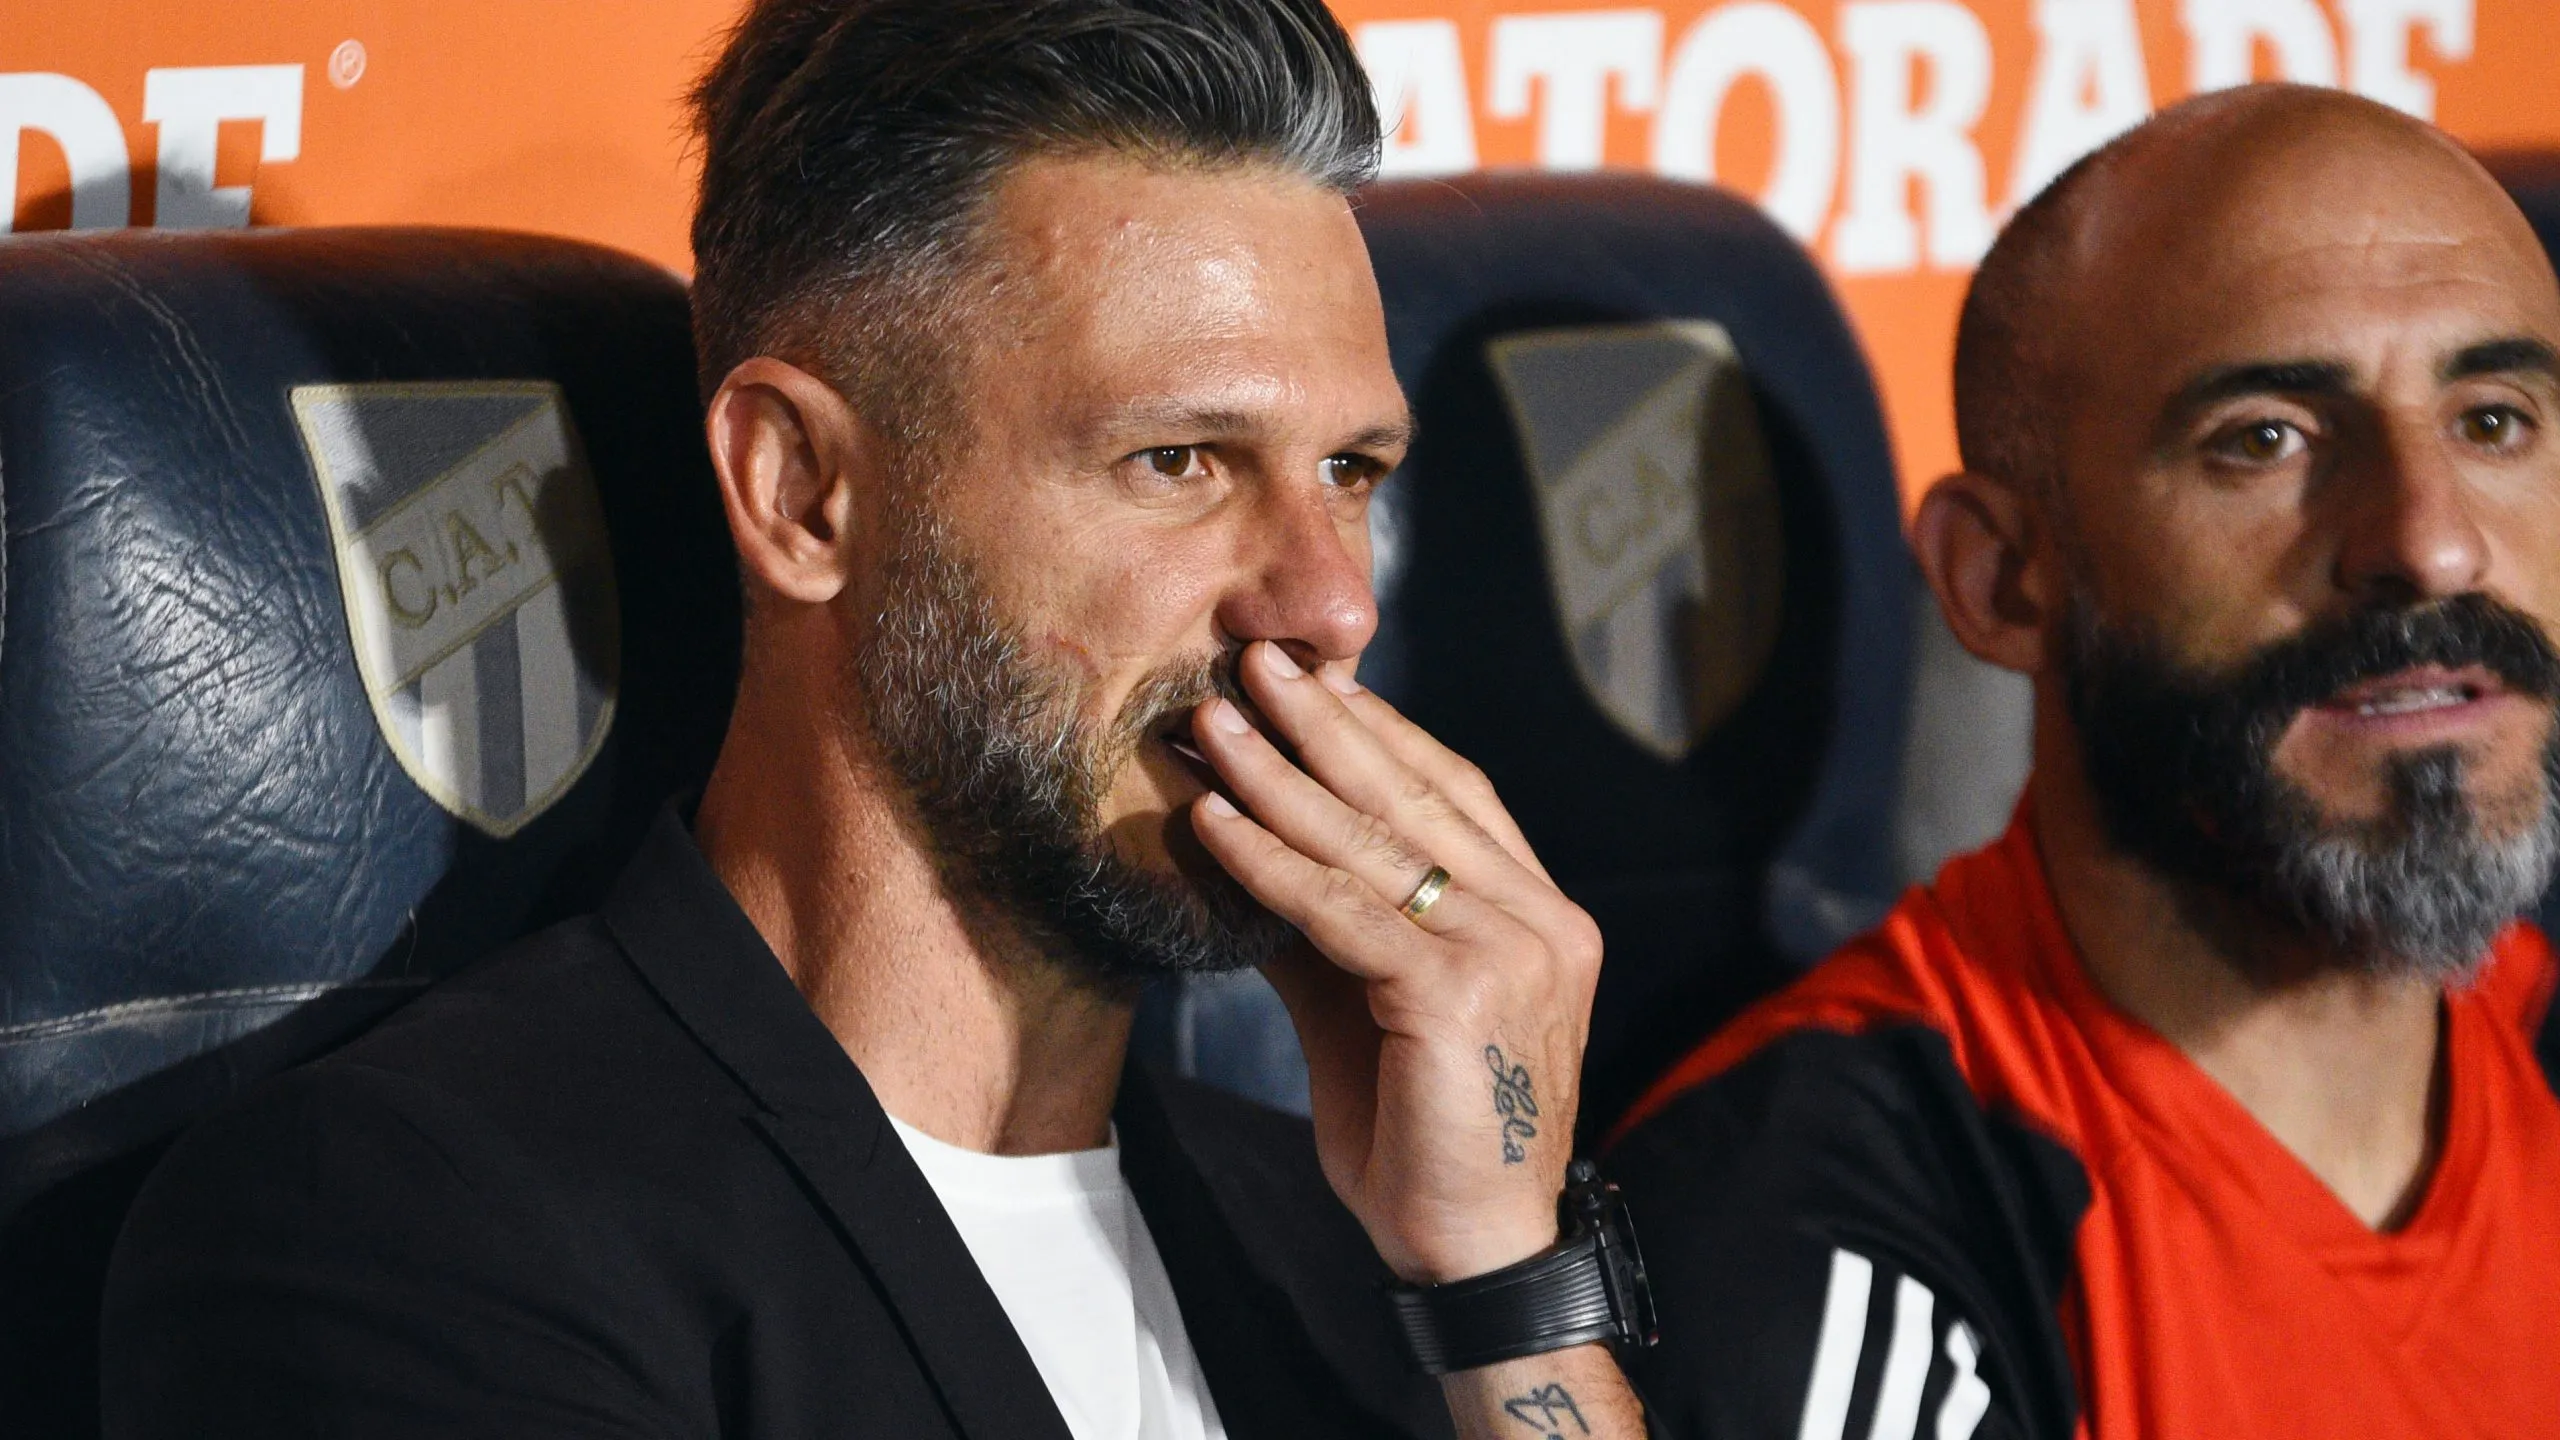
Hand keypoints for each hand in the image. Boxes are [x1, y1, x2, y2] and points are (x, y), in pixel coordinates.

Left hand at [1186, 641, 1604, 1283]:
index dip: (1382, 733)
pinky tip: (1214, 825)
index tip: (1312, 683)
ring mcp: (1509, 952)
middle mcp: (1541, 920)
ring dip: (1279, 776)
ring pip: (1374, 843)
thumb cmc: (1425, 1138)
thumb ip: (1326, 932)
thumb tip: (1244, 852)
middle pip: (1417, 796)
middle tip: (1253, 662)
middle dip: (1325, 725)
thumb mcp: (1370, 1012)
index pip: (1458, 794)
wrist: (1471, 1251)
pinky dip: (1270, 864)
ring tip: (1212, 724)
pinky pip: (1343, 911)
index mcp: (1541, 916)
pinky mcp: (1458, 993)